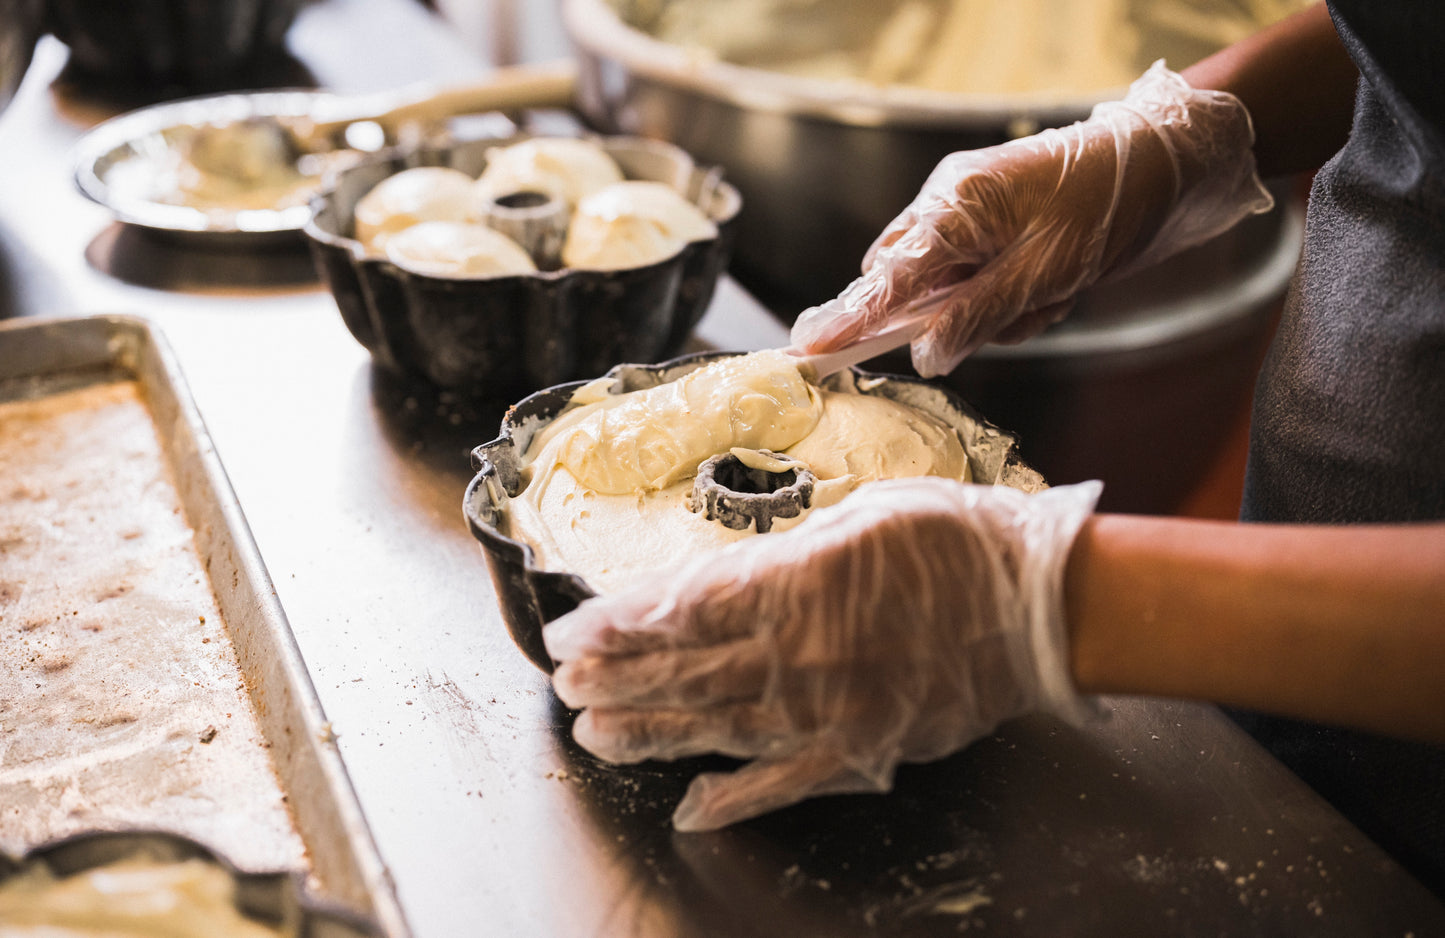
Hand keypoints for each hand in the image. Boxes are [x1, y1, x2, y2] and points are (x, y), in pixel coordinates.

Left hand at [544, 478, 1101, 830]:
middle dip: (616, 677)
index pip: (679, 608)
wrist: (1036, 603)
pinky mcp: (859, 748)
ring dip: (650, 731)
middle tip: (566, 684)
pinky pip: (784, 781)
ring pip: (715, 726)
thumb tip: (727, 577)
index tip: (573, 632)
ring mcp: (825, 709)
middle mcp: (796, 653)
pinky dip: (735, 797)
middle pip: (682, 670)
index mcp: (793, 584)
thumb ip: (786, 553)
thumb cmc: (953, 541)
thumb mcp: (859, 517)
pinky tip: (689, 805)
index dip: (617, 624)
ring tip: (597, 733)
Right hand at [791, 62, 1273, 376]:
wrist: (1164, 164)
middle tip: (1018, 313)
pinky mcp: (990, 226)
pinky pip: (974, 280)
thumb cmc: (1106, 207)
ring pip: (945, 292)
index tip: (807, 348)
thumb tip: (925, 355)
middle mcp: (948, 205)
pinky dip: (1009, 299)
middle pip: (909, 286)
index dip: (848, 319)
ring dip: (993, 312)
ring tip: (1052, 295)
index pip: (885, 279)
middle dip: (949, 319)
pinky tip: (1053, 287)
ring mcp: (968, 213)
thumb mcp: (1046, 275)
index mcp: (954, 210)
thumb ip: (978, 316)